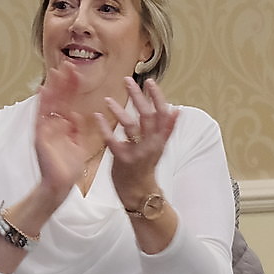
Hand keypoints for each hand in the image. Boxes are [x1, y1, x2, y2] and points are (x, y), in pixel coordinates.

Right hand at [33, 59, 104, 195]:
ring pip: (49, 104)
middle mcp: (52, 125)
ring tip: (57, 72)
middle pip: (58, 99)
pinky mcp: (40, 137)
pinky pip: (40, 118)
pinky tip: (43, 91)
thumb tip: (77, 115)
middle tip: (69, 64)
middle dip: (63, 82)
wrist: (60, 185)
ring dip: (53, 88)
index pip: (68, 102)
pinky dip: (41, 105)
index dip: (72, 87)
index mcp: (62, 126)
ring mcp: (45, 130)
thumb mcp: (78, 144)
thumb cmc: (68, 168)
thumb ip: (77, 129)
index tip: (77, 72)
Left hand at [102, 76, 178, 201]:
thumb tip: (176, 109)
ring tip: (108, 99)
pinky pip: (112, 141)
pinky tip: (97, 116)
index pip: (163, 114)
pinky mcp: (122, 159)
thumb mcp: (159, 147)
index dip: (158, 97)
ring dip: (119, 110)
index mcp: (160, 139)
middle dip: (138, 96)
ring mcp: (137, 152)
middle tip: (128, 80)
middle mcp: (151, 144)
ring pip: (130, 126)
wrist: (139, 193)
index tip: (151, 82)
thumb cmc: (146, 166)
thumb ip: (165, 129)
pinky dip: (104, 128)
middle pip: (146, 116)